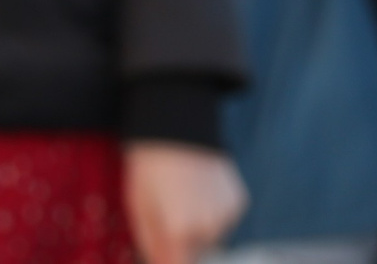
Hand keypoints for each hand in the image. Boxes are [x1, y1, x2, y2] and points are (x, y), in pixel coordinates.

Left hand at [124, 142, 245, 263]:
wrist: (177, 125)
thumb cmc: (149, 165)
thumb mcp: (137, 205)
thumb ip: (150, 243)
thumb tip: (157, 262)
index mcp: (180, 232)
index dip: (169, 259)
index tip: (163, 249)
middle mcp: (209, 229)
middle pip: (194, 252)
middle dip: (180, 241)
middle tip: (166, 210)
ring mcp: (228, 216)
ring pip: (210, 237)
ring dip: (197, 228)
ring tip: (182, 197)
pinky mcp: (239, 202)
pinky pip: (223, 219)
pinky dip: (212, 212)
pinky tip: (198, 190)